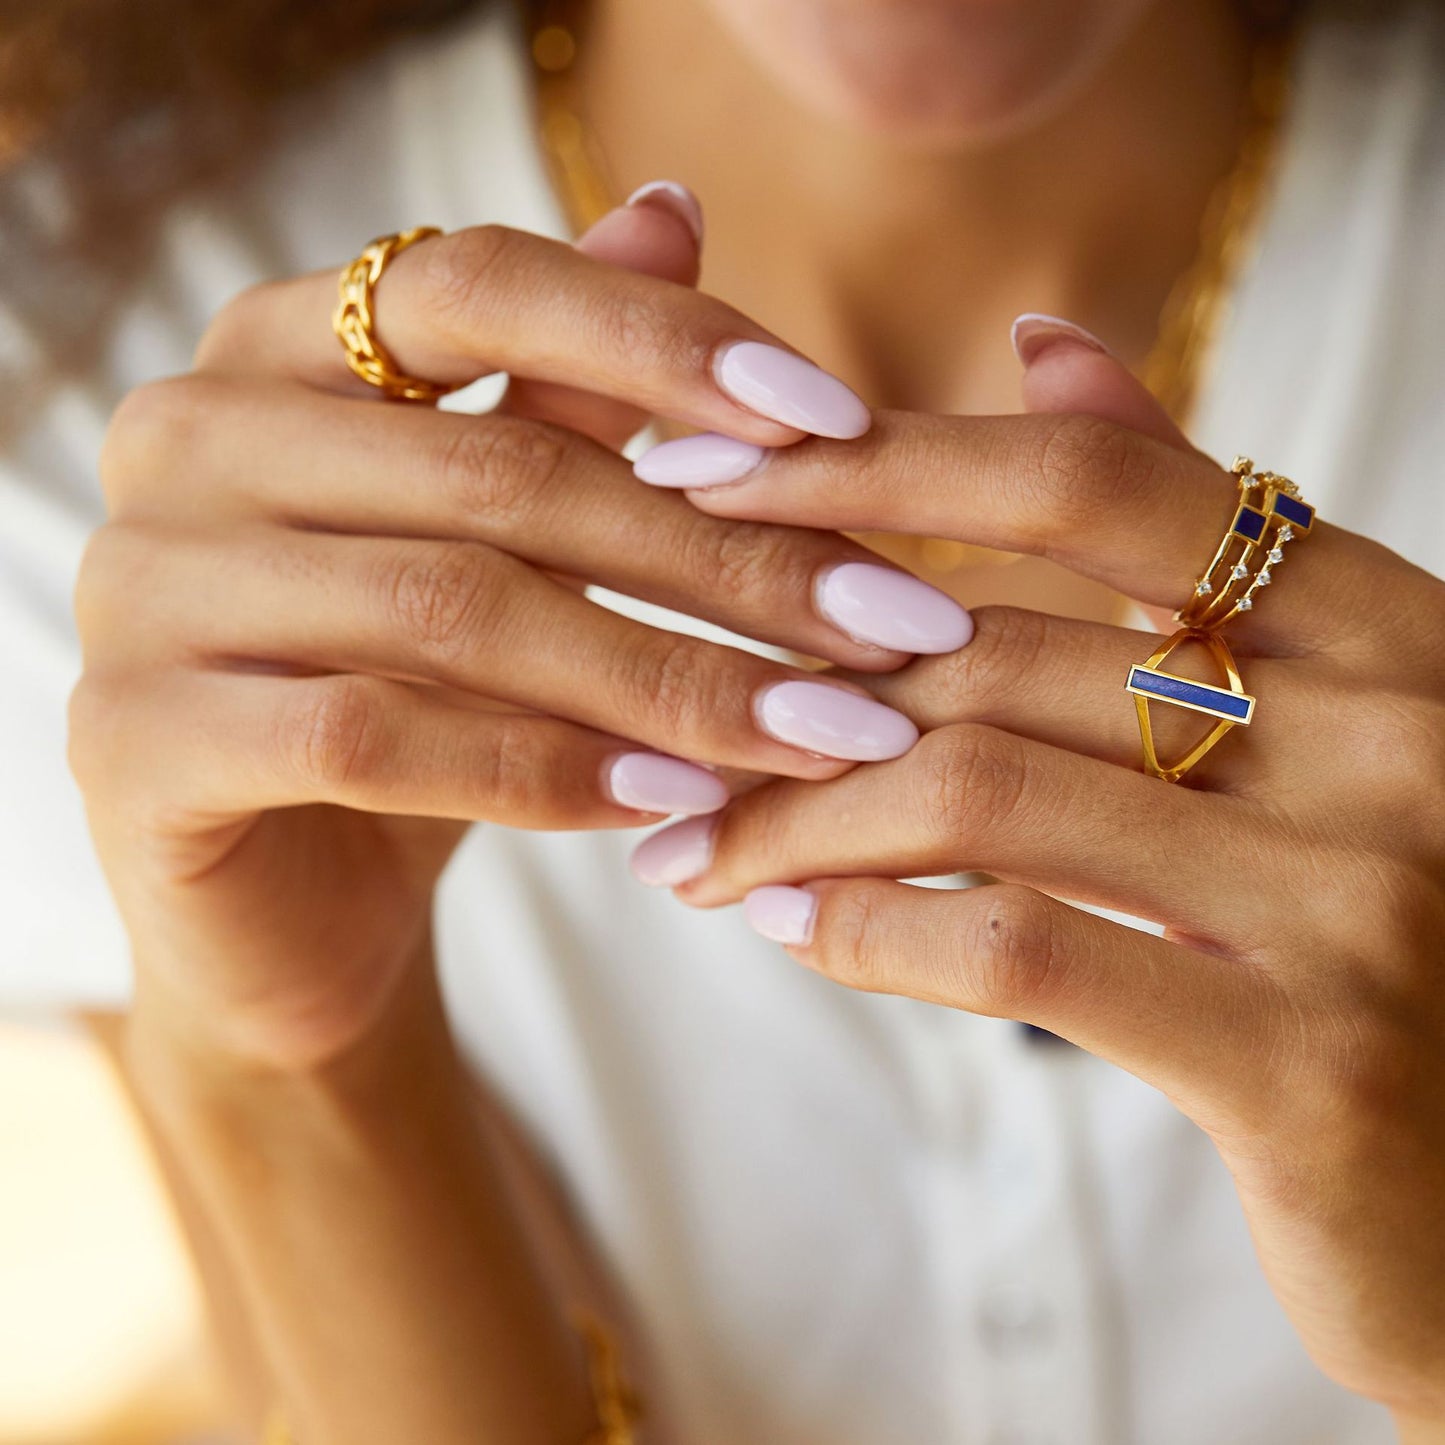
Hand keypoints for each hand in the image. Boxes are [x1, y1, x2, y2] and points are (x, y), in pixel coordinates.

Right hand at [71, 192, 963, 1070]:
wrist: (275, 902)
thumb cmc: (408, 697)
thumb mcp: (494, 540)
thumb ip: (562, 385)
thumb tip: (676, 210)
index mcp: (273, 351)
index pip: (478, 280)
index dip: (666, 341)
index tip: (839, 421)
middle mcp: (188, 437)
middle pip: (503, 471)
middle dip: (727, 559)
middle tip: (892, 626)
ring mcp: (144, 585)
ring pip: (454, 607)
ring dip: (669, 677)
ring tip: (824, 730)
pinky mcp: (135, 736)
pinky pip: (372, 737)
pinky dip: (542, 770)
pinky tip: (674, 802)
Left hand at [634, 330, 1444, 1425]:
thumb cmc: (1381, 921)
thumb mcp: (1313, 706)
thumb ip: (1187, 535)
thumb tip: (1049, 345)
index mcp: (1386, 623)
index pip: (1093, 483)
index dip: (878, 465)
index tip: (706, 478)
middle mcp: (1395, 731)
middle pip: (1000, 650)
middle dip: (790, 678)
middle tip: (658, 700)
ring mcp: (1364, 897)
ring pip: (981, 794)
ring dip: (795, 818)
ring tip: (689, 840)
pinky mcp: (1311, 1064)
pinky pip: (1019, 953)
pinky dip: (869, 933)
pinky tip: (783, 927)